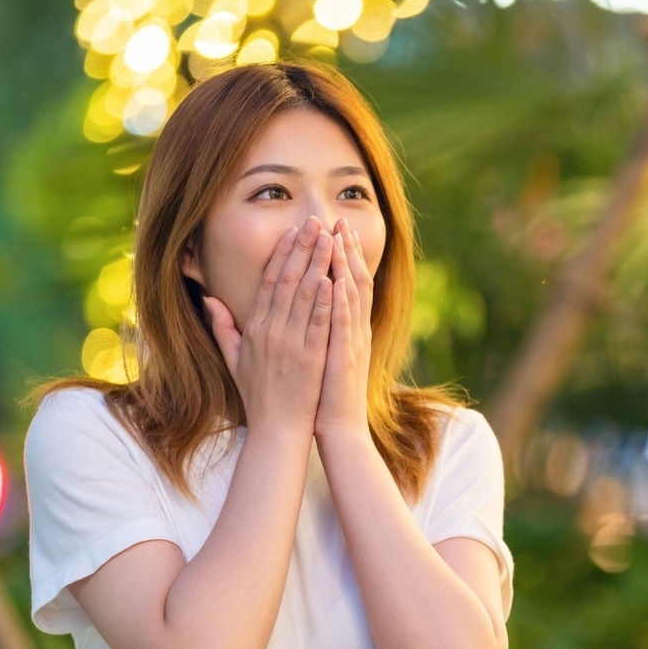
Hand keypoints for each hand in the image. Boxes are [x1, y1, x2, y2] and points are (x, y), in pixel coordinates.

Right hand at [202, 219, 334, 435]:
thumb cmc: (258, 395)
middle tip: (315, 222)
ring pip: (304, 296)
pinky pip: (318, 324)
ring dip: (317, 265)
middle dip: (302, 249)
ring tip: (330, 239)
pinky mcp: (310, 358)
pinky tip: (333, 279)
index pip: (268, 283)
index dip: (281, 255)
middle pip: (287, 281)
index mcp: (254, 328)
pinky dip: (325, 301)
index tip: (293, 232)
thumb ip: (222, 327)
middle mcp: (270, 332)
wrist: (276, 429)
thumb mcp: (234, 358)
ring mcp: (290, 344)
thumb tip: (208, 299)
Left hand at [314, 218, 374, 438]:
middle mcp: (353, 330)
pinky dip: (341, 301)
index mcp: (343, 328)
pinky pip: (344, 325)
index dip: (336, 256)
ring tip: (338, 238)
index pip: (342, 283)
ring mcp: (352, 342)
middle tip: (338, 220)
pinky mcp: (345, 357)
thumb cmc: (321, 394)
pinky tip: (336, 280)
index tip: (327, 230)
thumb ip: (307, 330)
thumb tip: (295, 311)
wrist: (338, 427)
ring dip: (345, 266)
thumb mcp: (315, 356)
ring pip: (351, 296)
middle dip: (344, 250)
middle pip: (352, 280)